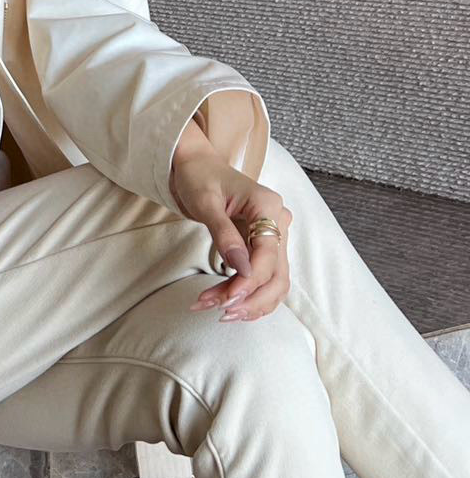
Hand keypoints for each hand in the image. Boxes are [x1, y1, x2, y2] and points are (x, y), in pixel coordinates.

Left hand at [169, 150, 293, 321]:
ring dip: (251, 303)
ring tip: (219, 312)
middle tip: (220, 311)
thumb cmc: (199, 178)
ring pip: (275, 282)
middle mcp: (278, 222)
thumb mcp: (206, 202)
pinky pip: (266, 278)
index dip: (249, 281)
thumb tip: (241, 270)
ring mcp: (275, 236)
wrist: (197, 165)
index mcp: (268, 206)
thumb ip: (224, 235)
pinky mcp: (265, 247)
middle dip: (251, 299)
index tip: (226, 299)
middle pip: (278, 275)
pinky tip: (229, 305)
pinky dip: (250, 296)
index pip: (267, 255)